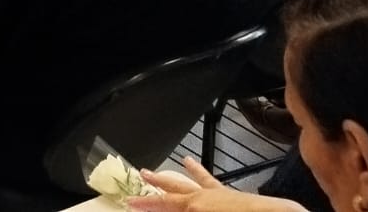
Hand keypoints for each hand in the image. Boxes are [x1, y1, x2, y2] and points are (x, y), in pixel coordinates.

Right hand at [125, 158, 298, 210]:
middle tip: (144, 173)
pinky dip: (207, 176)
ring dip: (187, 173)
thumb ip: (182, 210)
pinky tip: (207, 174)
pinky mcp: (238, 197)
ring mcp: (222, 195)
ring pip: (198, 182)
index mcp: (195, 206)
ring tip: (183, 161)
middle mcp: (205, 197)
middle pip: (177, 188)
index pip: (163, 204)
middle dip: (159, 182)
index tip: (129, 202)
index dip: (145, 203)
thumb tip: (165, 211)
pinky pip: (217, 184)